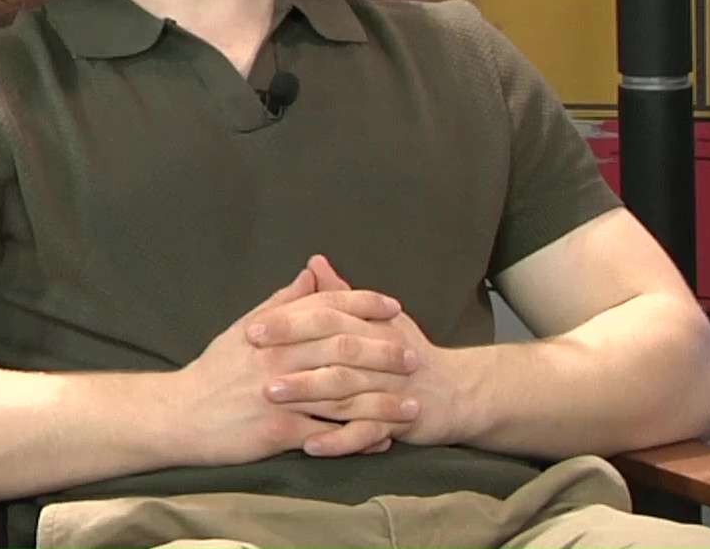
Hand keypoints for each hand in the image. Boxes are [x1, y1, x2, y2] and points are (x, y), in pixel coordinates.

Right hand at [175, 266, 421, 465]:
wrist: (179, 414)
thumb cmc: (214, 372)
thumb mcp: (242, 329)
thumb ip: (281, 303)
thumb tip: (311, 272)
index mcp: (273, 331)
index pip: (326, 308)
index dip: (363, 304)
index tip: (394, 307)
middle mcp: (279, 359)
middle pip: (344, 349)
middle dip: (384, 353)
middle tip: (414, 358)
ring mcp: (281, 396)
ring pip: (344, 396)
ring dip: (383, 402)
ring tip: (413, 406)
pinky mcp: (279, 431)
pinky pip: (329, 435)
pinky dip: (360, 438)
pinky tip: (383, 440)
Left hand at [250, 255, 458, 450]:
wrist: (457, 392)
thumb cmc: (406, 351)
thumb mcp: (375, 319)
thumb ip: (339, 294)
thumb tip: (314, 262)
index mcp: (369, 325)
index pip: (326, 315)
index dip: (289, 320)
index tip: (252, 328)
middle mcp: (380, 353)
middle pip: (334, 349)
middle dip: (292, 352)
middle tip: (253, 357)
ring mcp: (390, 389)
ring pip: (346, 389)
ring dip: (307, 393)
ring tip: (271, 395)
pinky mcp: (399, 422)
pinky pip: (366, 433)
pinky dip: (338, 441)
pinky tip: (309, 446)